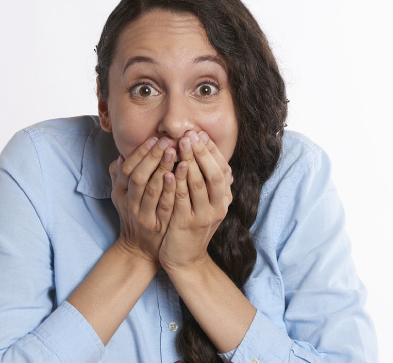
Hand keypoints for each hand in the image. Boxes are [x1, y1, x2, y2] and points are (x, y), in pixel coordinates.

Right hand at [109, 136, 177, 263]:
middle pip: (138, 176)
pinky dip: (171, 189)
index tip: (154, 138)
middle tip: (168, 141)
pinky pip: (165, 205)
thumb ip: (120, 177)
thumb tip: (122, 155)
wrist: (139, 250)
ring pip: (151, 189)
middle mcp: (129, 202)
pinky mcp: (157, 226)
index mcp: (120, 192)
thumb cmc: (134, 216)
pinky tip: (179, 175)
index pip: (128, 168)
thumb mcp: (123, 197)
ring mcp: (143, 215)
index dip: (140, 153)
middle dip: (152, 157)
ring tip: (175, 152)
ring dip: (163, 168)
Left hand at [158, 130, 232, 270]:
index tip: (199, 133)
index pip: (222, 168)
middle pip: (213, 173)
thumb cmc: (191, 226)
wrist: (186, 259)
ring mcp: (203, 216)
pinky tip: (170, 171)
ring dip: (189, 162)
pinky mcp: (187, 224)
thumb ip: (210, 184)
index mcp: (223, 199)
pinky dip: (177, 184)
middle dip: (201, 152)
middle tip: (189, 135)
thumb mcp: (206, 205)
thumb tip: (213, 157)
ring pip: (198, 184)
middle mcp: (218, 206)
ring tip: (178, 146)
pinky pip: (182, 200)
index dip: (211, 150)